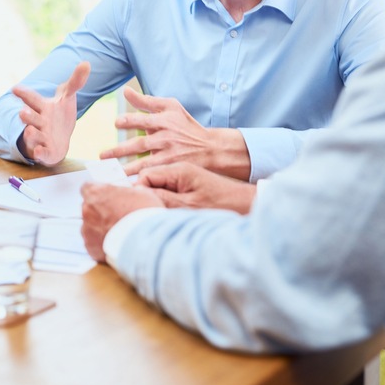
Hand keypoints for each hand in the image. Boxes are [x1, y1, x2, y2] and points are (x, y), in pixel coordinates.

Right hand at [12, 61, 89, 165]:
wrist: (59, 140)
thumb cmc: (60, 115)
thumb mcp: (68, 97)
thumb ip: (75, 81)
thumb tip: (87, 63)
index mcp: (43, 107)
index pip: (32, 98)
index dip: (23, 93)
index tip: (14, 89)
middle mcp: (38, 121)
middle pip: (30, 117)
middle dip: (26, 115)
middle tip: (22, 111)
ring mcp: (40, 137)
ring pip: (32, 135)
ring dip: (30, 133)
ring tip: (29, 130)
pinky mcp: (44, 151)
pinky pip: (40, 153)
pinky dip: (39, 153)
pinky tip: (39, 152)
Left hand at [80, 181, 164, 262]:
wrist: (145, 240)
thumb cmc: (143, 214)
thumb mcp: (140, 192)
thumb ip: (127, 192)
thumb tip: (130, 193)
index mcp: (96, 193)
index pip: (87, 188)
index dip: (98, 193)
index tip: (106, 197)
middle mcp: (87, 211)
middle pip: (89, 208)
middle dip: (100, 211)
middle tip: (116, 215)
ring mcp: (87, 230)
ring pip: (90, 226)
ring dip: (100, 227)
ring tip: (118, 232)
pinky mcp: (91, 247)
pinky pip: (93, 242)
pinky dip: (102, 243)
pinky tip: (116, 243)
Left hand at [99, 88, 250, 178]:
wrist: (210, 148)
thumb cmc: (186, 125)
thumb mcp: (171, 107)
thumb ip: (146, 101)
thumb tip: (125, 91)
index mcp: (164, 121)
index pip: (144, 120)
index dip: (130, 121)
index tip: (117, 123)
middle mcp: (166, 137)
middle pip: (141, 144)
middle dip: (121, 149)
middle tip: (103, 154)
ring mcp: (169, 155)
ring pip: (145, 162)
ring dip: (127, 168)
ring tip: (110, 172)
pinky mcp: (171, 168)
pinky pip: (153, 174)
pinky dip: (141, 178)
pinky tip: (128, 184)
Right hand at [136, 162, 255, 213]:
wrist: (245, 204)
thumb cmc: (221, 204)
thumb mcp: (188, 205)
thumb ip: (162, 198)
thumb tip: (138, 195)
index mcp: (178, 170)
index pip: (145, 175)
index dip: (140, 192)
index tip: (143, 208)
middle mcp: (178, 170)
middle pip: (149, 180)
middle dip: (147, 197)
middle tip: (154, 213)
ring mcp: (182, 178)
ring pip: (157, 188)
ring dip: (157, 201)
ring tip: (165, 214)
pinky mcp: (187, 187)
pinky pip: (167, 193)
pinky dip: (166, 203)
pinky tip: (173, 214)